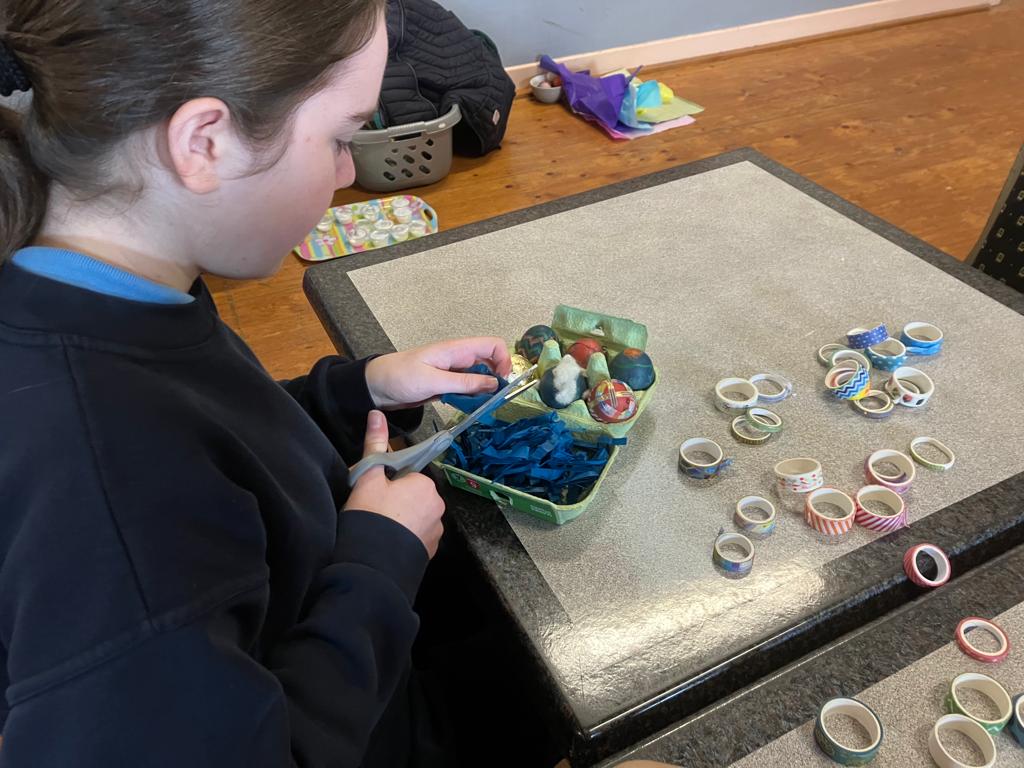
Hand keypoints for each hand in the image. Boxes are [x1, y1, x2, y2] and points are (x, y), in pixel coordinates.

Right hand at [343, 410, 444, 557]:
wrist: (373, 564)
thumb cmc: (370, 515)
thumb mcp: (368, 476)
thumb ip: (375, 443)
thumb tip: (376, 413)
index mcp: (425, 484)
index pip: (406, 475)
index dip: (388, 483)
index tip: (374, 494)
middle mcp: (437, 505)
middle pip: (413, 496)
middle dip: (396, 500)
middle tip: (373, 510)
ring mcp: (436, 530)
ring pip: (416, 516)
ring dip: (402, 520)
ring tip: (380, 528)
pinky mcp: (431, 550)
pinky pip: (418, 536)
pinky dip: (406, 537)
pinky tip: (388, 542)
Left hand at [364, 337, 510, 409]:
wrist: (376, 387)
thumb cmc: (400, 377)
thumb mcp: (433, 381)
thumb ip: (464, 382)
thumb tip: (494, 384)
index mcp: (456, 350)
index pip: (493, 345)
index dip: (504, 360)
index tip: (502, 383)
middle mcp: (459, 358)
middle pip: (491, 362)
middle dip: (497, 379)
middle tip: (494, 399)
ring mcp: (454, 372)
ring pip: (481, 377)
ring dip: (485, 390)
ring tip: (481, 406)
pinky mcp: (448, 384)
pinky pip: (469, 388)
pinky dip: (473, 397)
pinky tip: (469, 406)